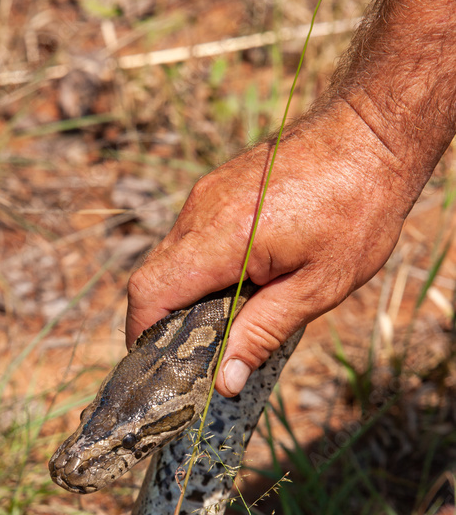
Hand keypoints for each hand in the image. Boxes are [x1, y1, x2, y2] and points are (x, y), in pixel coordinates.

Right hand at [125, 100, 415, 396]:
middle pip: (153, 278)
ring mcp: (206, 194)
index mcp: (222, 236)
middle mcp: (202, 211)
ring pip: (171, 258)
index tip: (157, 366)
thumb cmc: (357, 207)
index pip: (150, 292)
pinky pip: (190, 237)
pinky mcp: (216, 187)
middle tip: (193, 356)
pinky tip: (237, 283)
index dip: (142, 334)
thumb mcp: (318, 286)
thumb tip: (224, 381)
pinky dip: (200, 269)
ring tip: (222, 322)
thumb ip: (263, 333)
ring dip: (184, 294)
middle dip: (162, 322)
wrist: (372, 132)